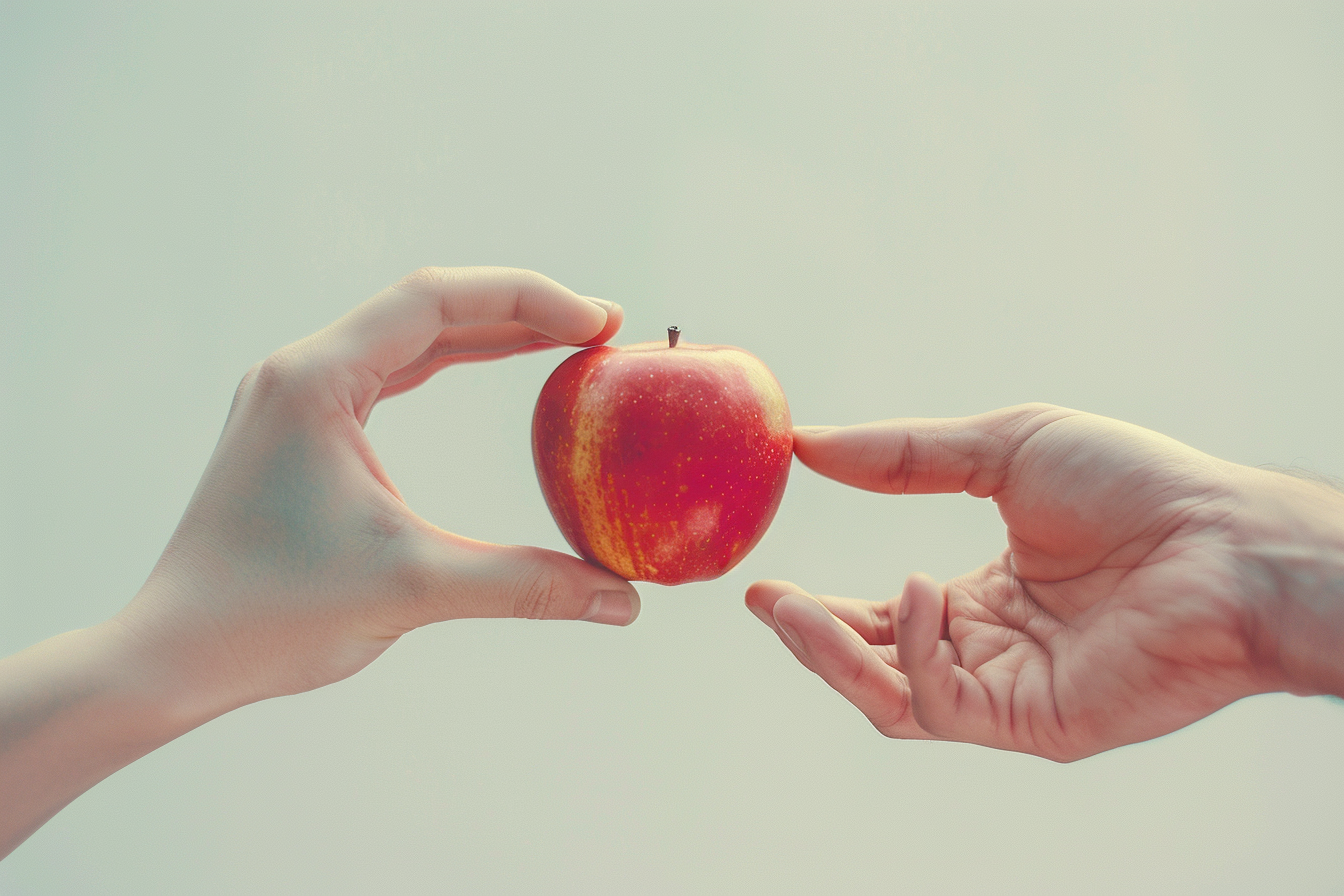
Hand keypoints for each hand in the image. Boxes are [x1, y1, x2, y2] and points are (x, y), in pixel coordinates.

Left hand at [116, 266, 640, 719]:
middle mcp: (302, 371)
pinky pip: (392, 372)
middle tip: (600, 329)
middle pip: (428, 308)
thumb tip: (622, 599)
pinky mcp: (301, 428)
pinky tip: (496, 370)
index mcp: (317, 380)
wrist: (175, 654)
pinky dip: (452, 363)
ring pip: (410, 337)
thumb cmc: (272, 616)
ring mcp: (297, 397)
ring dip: (489, 333)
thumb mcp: (412, 589)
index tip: (598, 324)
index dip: (528, 299)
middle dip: (520, 310)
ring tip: (565, 340)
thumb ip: (523, 584)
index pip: (436, 300)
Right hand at [748, 404, 1343, 760]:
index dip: (819, 611)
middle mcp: (991, 655)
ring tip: (795, 608)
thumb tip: (807, 441)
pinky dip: (919, 654)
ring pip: (893, 701)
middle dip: (811, 640)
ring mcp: (1011, 695)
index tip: (760, 587)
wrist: (1225, 538)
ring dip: (836, 657)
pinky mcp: (1036, 724)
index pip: (884, 621)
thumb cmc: (1136, 488)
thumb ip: (904, 454)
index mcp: (984, 602)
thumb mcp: (1003, 448)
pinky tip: (925, 593)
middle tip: (763, 600)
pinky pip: (945, 706)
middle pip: (875, 668)